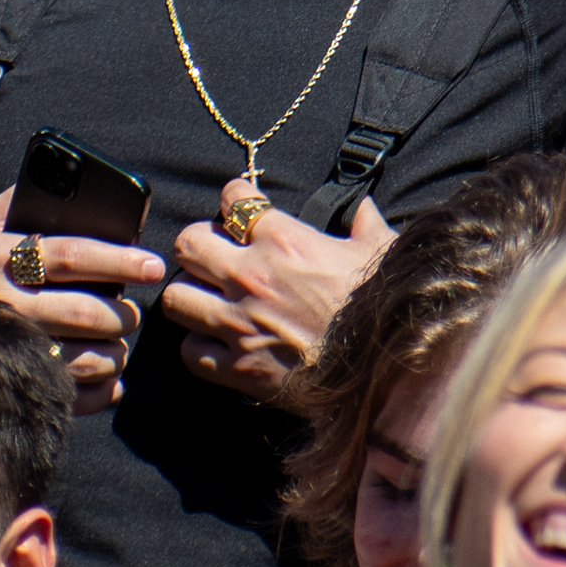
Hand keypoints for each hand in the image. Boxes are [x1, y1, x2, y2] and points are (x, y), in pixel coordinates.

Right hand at [0, 186, 165, 413]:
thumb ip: (21, 197)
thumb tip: (70, 176)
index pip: (72, 256)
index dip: (118, 261)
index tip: (152, 265)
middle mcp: (2, 304)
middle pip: (83, 313)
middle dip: (122, 314)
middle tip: (133, 312)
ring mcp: (4, 349)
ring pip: (80, 359)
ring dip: (114, 354)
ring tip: (120, 344)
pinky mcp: (7, 383)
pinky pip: (65, 396)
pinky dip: (97, 392)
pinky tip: (109, 381)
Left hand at [164, 198, 392, 399]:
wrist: (389, 368)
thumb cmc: (387, 305)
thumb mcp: (381, 252)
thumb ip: (365, 224)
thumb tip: (365, 207)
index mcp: (283, 240)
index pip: (234, 200)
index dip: (235, 198)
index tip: (238, 204)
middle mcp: (251, 277)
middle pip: (187, 244)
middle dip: (197, 246)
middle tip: (212, 255)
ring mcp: (239, 324)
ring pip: (176, 298)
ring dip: (190, 297)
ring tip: (206, 301)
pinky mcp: (239, 369)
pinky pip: (190, 352)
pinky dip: (199, 347)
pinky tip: (216, 343)